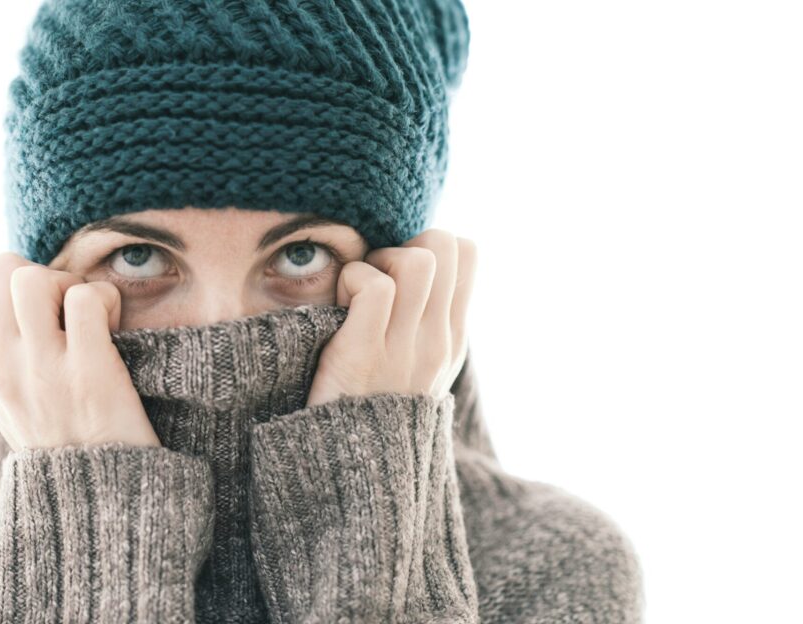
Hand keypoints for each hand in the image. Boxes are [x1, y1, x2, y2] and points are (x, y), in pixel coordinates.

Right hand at [0, 252, 160, 449]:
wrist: (100, 506)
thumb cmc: (69, 444)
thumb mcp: (16, 403)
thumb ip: (11, 353)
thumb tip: (25, 292)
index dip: (30, 297)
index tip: (54, 329)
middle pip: (1, 269)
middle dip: (43, 275)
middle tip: (70, 312)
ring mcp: (38, 371)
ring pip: (32, 277)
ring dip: (72, 286)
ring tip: (92, 321)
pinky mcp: (87, 374)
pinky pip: (86, 298)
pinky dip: (107, 302)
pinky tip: (117, 331)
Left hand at [306, 229, 475, 406]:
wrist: (350, 479)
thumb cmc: (364, 414)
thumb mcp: (409, 371)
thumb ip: (417, 324)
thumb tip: (407, 274)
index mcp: (450, 339)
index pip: (467, 252)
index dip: (425, 245)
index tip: (395, 276)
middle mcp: (437, 341)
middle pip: (444, 244)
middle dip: (401, 245)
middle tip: (373, 282)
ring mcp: (405, 350)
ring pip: (417, 259)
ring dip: (376, 262)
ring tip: (353, 297)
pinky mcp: (363, 356)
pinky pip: (374, 287)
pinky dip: (350, 283)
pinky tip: (336, 312)